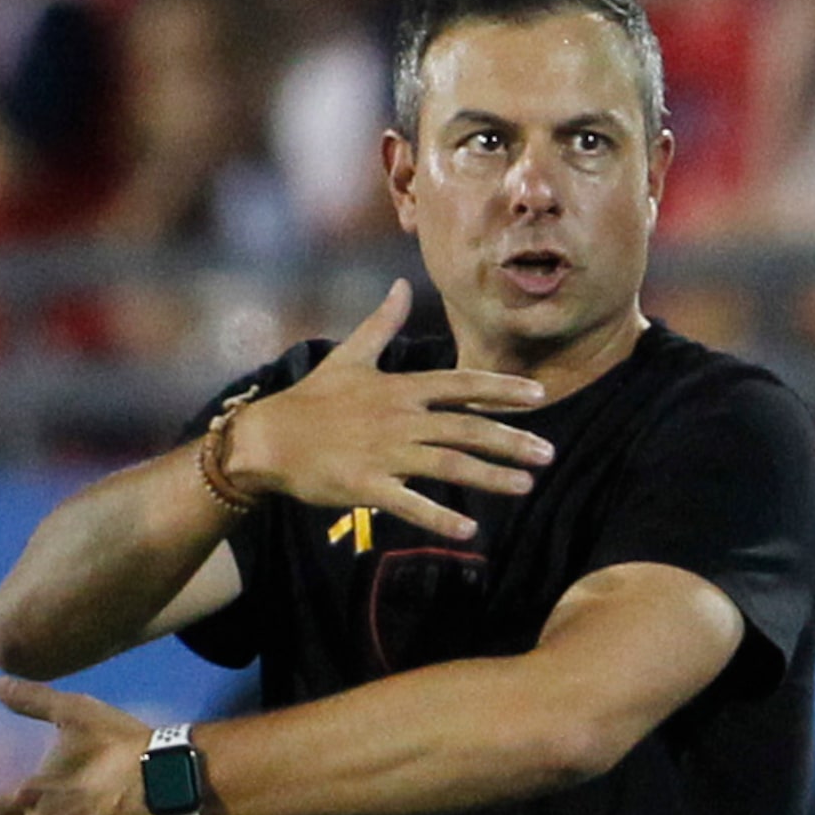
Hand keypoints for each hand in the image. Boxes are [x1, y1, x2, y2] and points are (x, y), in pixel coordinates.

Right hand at [226, 279, 553, 540]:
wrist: (265, 439)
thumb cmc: (310, 399)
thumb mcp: (349, 356)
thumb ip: (382, 322)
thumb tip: (402, 285)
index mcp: (400, 388)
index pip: (461, 384)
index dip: (502, 389)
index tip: (539, 396)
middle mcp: (399, 418)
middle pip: (466, 427)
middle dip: (511, 440)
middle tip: (549, 453)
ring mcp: (384, 452)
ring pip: (448, 464)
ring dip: (490, 476)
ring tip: (526, 485)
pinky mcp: (366, 485)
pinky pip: (410, 504)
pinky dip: (439, 517)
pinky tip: (469, 529)